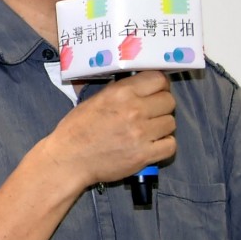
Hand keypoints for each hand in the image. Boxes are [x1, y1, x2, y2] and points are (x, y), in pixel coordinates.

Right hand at [45, 70, 176, 189]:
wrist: (69, 160)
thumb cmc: (78, 129)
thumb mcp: (96, 99)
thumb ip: (121, 90)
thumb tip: (141, 84)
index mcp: (121, 93)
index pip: (159, 79)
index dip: (161, 85)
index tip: (157, 91)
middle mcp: (134, 110)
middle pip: (169, 101)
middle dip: (162, 106)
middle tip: (152, 112)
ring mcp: (141, 134)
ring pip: (171, 123)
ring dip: (163, 126)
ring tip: (150, 130)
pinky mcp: (144, 155)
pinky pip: (170, 145)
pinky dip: (164, 145)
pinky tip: (153, 144)